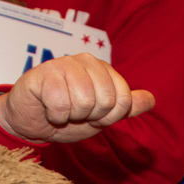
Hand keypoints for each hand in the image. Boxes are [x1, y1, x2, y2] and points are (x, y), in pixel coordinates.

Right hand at [0, 53, 155, 144]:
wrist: (32, 122)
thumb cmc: (67, 116)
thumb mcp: (102, 115)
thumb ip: (126, 106)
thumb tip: (151, 100)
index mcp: (103, 69)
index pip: (124, 100)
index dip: (108, 117)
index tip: (94, 115)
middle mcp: (86, 61)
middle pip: (105, 101)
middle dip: (89, 116)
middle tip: (75, 113)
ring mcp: (63, 64)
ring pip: (84, 102)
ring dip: (71, 116)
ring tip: (62, 110)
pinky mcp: (43, 74)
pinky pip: (61, 104)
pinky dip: (56, 116)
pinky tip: (49, 110)